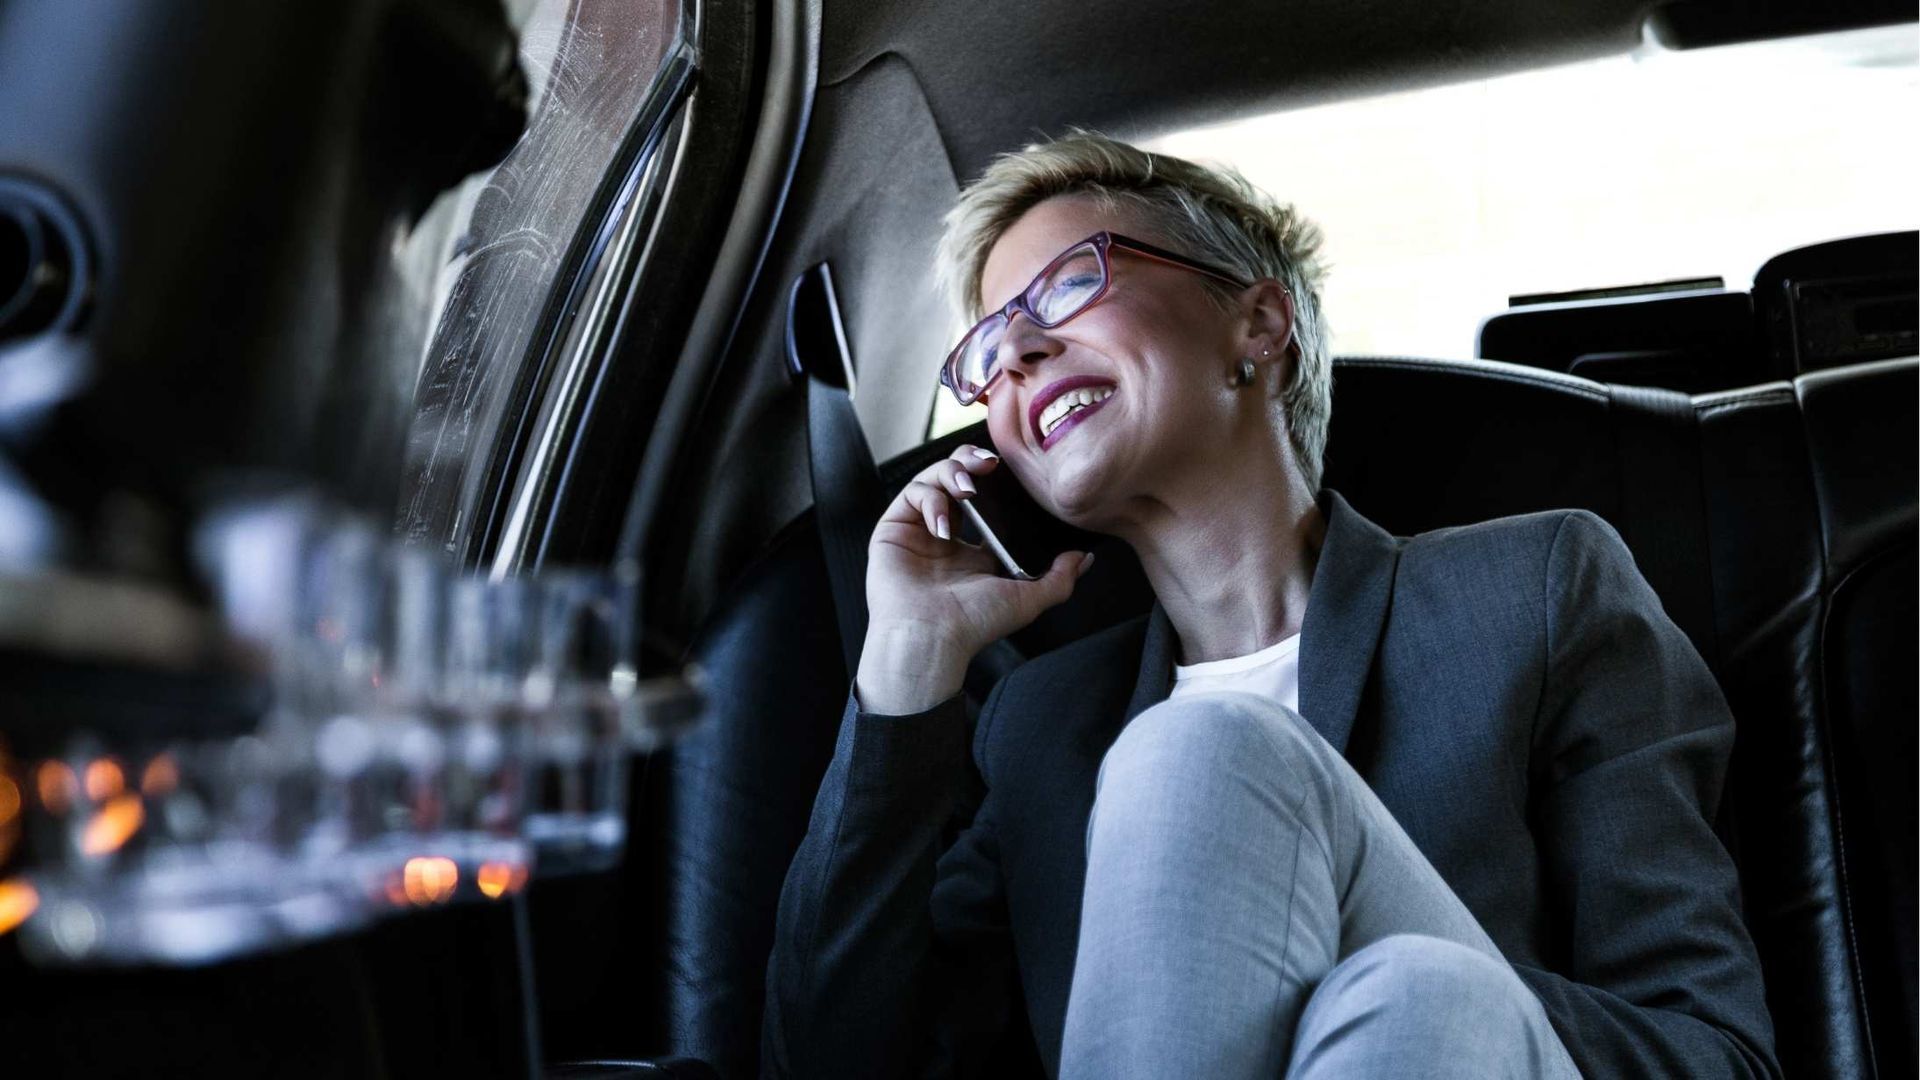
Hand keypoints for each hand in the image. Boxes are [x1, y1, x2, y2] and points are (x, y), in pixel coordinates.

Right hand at [856, 444, 1090, 712]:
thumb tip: (1084, 559)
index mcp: (973, 550)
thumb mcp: (1027, 599)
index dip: (995, 480)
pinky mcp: (893, 529)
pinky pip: (911, 495)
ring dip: (952, 473)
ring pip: (932, 479)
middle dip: (971, 461)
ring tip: (968, 489)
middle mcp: (944, 536)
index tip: (1009, 470)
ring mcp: (917, 530)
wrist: (931, 639)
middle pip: (955, 478)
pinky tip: (944, 523)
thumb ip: (1059, 578)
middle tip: (989, 464)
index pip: (985, 499)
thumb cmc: (973, 625)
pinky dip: (930, 499)